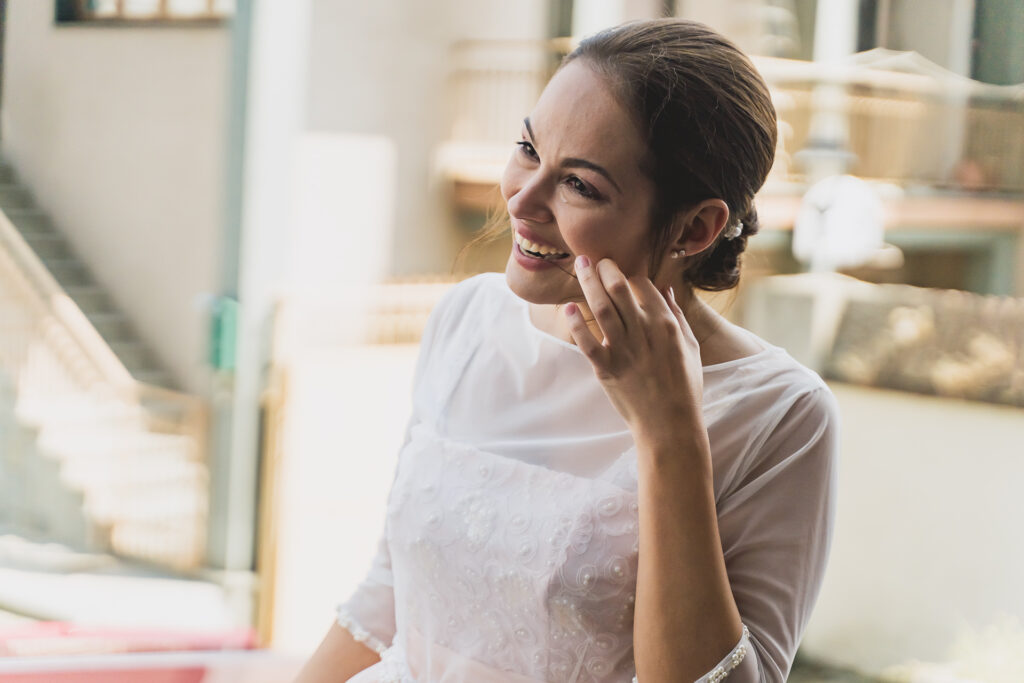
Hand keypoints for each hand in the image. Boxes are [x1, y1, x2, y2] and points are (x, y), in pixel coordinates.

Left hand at [564, 255, 705, 451]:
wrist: (670, 424)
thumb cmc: (684, 386)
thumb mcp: (690, 347)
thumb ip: (677, 316)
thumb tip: (665, 290)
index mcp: (666, 324)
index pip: (643, 285)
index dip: (629, 273)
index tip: (618, 270)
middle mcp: (644, 332)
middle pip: (618, 288)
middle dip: (604, 268)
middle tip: (593, 259)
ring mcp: (624, 350)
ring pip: (601, 307)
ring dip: (588, 283)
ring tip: (580, 266)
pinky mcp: (606, 369)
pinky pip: (587, 342)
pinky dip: (576, 323)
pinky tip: (568, 308)